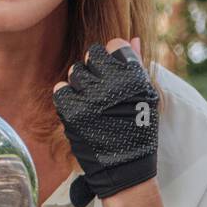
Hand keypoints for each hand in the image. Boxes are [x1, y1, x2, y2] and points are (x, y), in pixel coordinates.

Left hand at [53, 36, 158, 206]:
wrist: (125, 169)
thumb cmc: (137, 131)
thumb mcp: (146, 97)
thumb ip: (136, 64)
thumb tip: (129, 38)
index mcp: (135, 78)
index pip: (112, 46)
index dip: (110, 57)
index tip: (111, 71)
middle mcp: (114, 84)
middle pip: (91, 55)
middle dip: (93, 69)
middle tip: (99, 88)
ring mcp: (92, 98)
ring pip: (74, 72)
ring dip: (79, 83)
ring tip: (90, 101)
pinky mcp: (73, 112)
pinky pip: (60, 90)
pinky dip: (66, 97)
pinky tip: (77, 108)